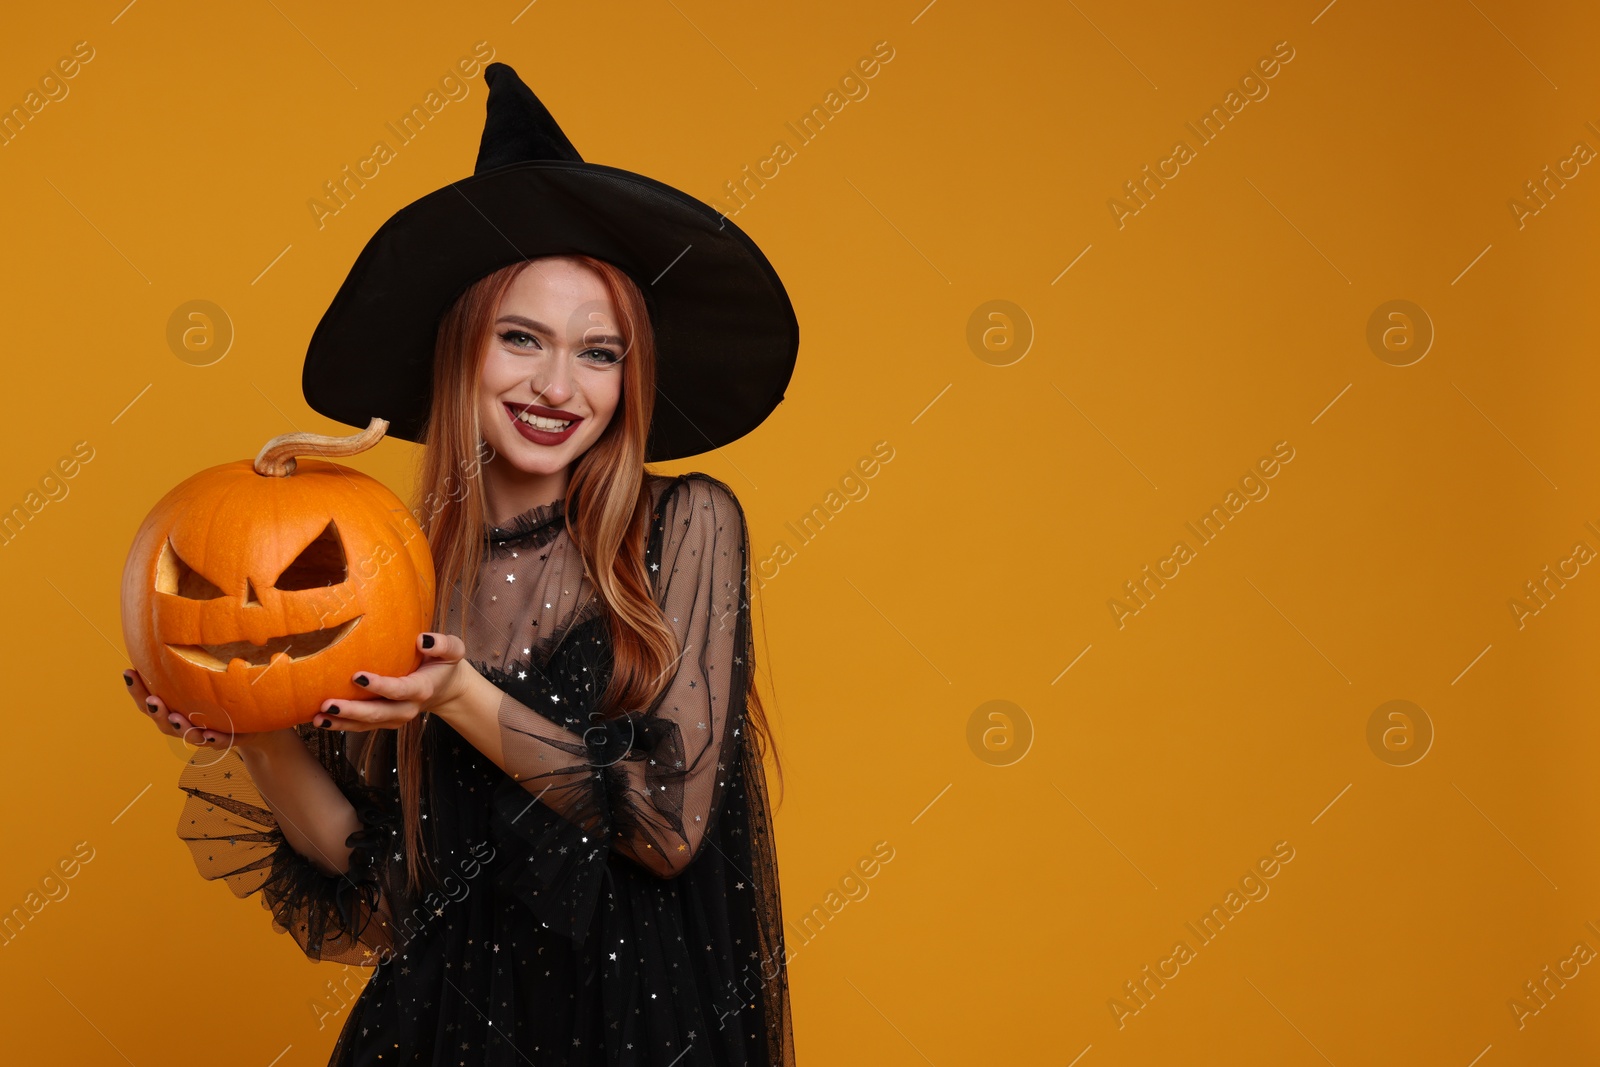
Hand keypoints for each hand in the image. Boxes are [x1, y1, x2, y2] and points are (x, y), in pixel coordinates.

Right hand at [122, 666, 280, 751]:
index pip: (149, 697)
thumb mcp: (208, 670)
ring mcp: (205, 731)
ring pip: (187, 734)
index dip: (137, 687)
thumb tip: (176, 619)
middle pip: (162, 719)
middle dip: (155, 710)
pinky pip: (218, 741)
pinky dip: (212, 739)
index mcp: (176, 704)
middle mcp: (186, 721)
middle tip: (152, 700)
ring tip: (176, 718)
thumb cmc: (223, 693)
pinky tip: (209, 734)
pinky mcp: (228, 738)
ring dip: (179, 727)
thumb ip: (193, 656)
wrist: (257, 721)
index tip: (128, 670)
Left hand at [308, 632, 472, 733]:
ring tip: (318, 718)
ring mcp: (394, 718)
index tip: (357, 676)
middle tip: (328, 704)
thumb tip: (422, 639)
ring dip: (342, 723)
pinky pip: (361, 726)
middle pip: (378, 713)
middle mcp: (407, 708)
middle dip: (352, 711)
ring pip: (366, 724)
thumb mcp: (452, 650)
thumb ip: (442, 644)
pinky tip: (320, 720)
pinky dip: (341, 725)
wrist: (444, 688)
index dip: (380, 686)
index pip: (399, 690)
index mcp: (422, 689)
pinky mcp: (383, 721)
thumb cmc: (442, 663)